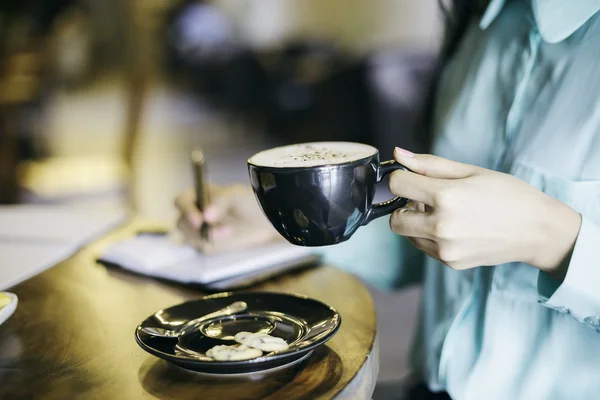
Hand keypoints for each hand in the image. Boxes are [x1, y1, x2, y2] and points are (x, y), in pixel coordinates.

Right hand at [175, 184, 279, 252]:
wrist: (263, 219)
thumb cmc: (247, 201)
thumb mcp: (235, 195)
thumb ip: (220, 202)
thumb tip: (206, 216)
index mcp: (197, 195)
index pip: (181, 202)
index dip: (186, 211)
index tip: (200, 220)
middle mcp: (194, 212)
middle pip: (181, 223)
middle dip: (197, 228)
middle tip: (219, 230)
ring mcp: (199, 229)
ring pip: (189, 238)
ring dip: (205, 238)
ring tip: (229, 232)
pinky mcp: (206, 244)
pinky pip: (200, 249)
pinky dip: (210, 247)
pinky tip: (226, 241)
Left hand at [388, 148, 581, 277]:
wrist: (537, 230)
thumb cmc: (508, 194)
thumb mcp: (470, 171)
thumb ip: (430, 164)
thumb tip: (397, 154)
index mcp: (446, 197)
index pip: (396, 185)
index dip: (401, 177)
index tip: (413, 177)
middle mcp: (442, 226)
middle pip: (394, 218)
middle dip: (404, 206)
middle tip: (426, 199)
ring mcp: (445, 249)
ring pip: (407, 234)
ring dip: (416, 222)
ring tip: (445, 213)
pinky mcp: (450, 262)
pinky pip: (424, 247)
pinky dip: (429, 236)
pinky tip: (454, 227)